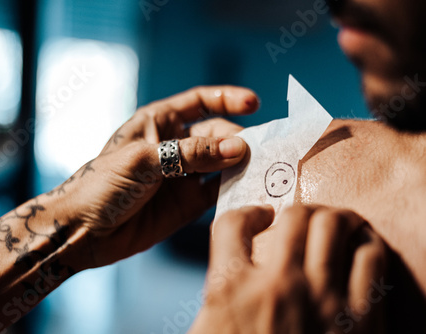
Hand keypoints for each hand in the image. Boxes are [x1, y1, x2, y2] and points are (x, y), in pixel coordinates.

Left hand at [57, 86, 258, 266]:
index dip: (227, 98)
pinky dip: (235, 189)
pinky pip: (218, 192)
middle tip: (260, 151)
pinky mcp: (188, 203)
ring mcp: (183, 175)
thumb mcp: (144, 161)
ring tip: (265, 168)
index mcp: (159, 123)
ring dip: (242, 164)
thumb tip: (239, 148)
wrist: (82, 230)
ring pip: (222, 163)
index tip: (254, 103)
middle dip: (239, 139)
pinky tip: (250, 189)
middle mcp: (175, 146)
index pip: (199, 102)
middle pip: (218, 134)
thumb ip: (191, 154)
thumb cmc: (102, 184)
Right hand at [190, 206, 387, 333]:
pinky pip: (369, 258)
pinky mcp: (358, 317)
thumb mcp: (208, 332)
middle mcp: (275, 284)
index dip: (245, 213)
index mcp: (229, 289)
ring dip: (333, 218)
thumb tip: (227, 272)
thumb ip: (216, 297)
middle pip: (292, 215)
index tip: (257, 217)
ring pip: (333, 225)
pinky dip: (366, 245)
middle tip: (298, 219)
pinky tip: (360, 250)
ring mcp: (321, 298)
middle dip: (296, 211)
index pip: (232, 224)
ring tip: (332, 224)